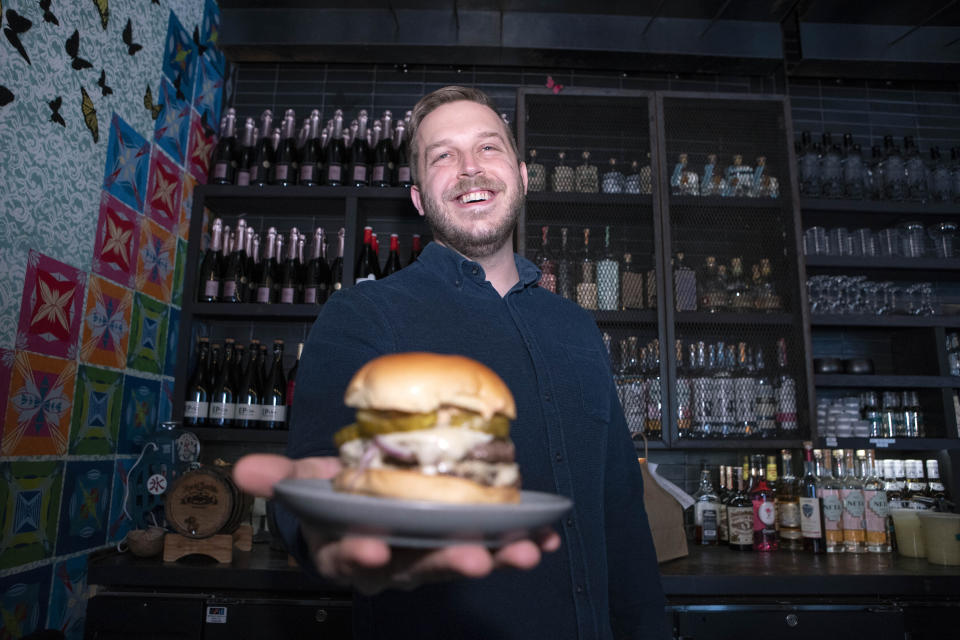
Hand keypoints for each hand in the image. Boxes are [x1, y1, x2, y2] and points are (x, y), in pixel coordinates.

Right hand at [232, 454, 560, 594]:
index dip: (359, 555)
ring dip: (495, 558)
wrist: (366, 508)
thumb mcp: (306, 486)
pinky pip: (492, 548)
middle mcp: (392, 563)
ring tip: (524, 552)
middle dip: (444, 564)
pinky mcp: (461, 544)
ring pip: (460, 562)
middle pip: (416, 568)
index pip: (349, 558)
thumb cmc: (337, 498)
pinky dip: (520, 542)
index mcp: (348, 549)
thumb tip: (242, 471)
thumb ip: (280, 480)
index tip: (373, 549)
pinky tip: (547, 536)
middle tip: (472, 559)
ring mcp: (429, 556)